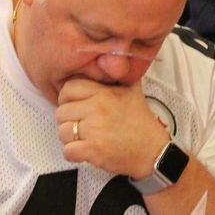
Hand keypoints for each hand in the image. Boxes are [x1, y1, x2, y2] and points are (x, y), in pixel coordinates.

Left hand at [55, 78, 170, 177]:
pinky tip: (85, 151)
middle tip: (80, 125)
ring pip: (62, 132)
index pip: (68, 88)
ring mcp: (94, 129)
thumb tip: (110, 60)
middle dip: (68, 120)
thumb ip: (118, 76)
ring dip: (70, 138)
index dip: (68, 98)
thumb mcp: (133, 90)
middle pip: (61, 112)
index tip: (75, 106)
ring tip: (84, 139)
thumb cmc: (141, 123)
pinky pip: (67, 151)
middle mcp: (97, 108)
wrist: (153, 150)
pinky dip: (73, 154)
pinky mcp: (93, 149)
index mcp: (104, 93)